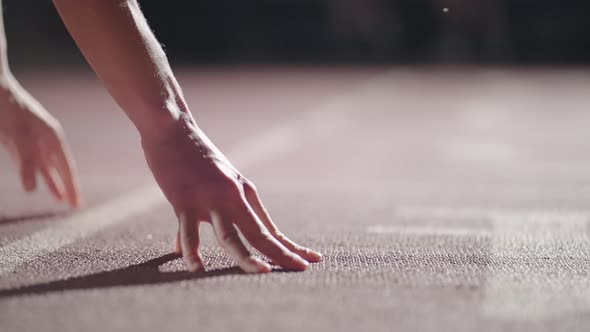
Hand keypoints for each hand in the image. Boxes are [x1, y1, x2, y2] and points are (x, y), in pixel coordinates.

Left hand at [0, 76, 81, 207]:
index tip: (78, 204)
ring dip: (54, 184)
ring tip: (61, 201)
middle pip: (62, 169)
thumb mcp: (17, 137)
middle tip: (77, 206)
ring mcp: (34, 142)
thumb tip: (31, 190)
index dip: (72, 187)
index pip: (66, 168)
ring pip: (48, 168)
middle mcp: (47, 141)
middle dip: (69, 187)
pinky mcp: (20, 143)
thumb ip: (26, 163)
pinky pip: (34, 164)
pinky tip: (40, 186)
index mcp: (53, 138)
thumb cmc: (7, 109)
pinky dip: (39, 176)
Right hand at [141, 118, 321, 272]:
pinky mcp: (185, 200)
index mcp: (243, 193)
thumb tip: (181, 248)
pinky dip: (193, 251)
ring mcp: (209, 199)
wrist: (172, 129)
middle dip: (280, 253)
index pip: (269, 228)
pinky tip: (198, 268)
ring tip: (262, 273)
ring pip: (230, 236)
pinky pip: (190, 232)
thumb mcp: (209, 185)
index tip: (312, 260)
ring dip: (246, 256)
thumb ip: (199, 218)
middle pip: (258, 233)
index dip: (289, 247)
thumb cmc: (190, 158)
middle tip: (301, 268)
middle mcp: (232, 197)